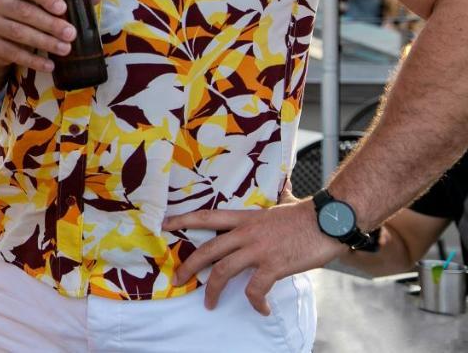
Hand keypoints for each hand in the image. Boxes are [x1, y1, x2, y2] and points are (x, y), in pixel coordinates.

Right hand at [0, 0, 99, 72]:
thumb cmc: (23, 16)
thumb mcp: (38, 3)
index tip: (63, 8)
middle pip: (25, 12)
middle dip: (51, 24)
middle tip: (72, 34)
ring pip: (19, 33)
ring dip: (45, 42)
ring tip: (65, 49)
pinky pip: (12, 53)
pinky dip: (33, 60)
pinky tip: (49, 65)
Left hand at [163, 200, 346, 314]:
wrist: (330, 220)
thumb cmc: (308, 214)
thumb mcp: (283, 203)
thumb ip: (274, 201)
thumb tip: (282, 186)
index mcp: (245, 218)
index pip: (206, 217)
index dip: (182, 220)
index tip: (163, 225)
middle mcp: (246, 233)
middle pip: (208, 250)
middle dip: (189, 266)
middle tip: (179, 279)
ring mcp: (259, 250)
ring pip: (223, 271)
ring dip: (213, 290)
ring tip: (209, 304)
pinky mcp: (274, 265)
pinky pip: (256, 289)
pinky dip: (255, 302)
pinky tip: (261, 308)